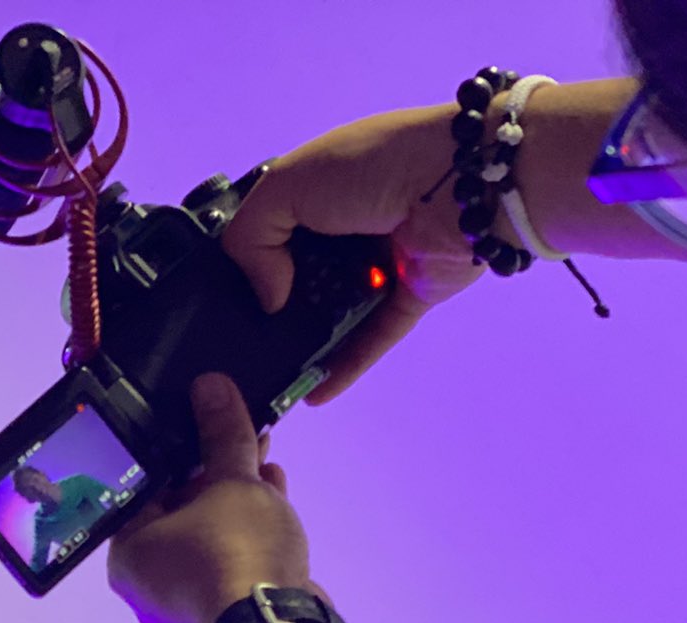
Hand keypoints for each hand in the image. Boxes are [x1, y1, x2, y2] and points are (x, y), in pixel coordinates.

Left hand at [107, 374, 312, 622]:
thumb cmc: (236, 558)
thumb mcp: (232, 480)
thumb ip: (222, 433)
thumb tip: (212, 387)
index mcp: (127, 552)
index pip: (144, 485)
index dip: (178, 448)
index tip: (203, 422)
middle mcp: (148, 581)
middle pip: (179, 510)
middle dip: (214, 470)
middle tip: (239, 437)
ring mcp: (186, 601)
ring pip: (208, 534)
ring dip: (238, 496)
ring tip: (263, 462)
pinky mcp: (223, 612)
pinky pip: (230, 559)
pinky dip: (249, 529)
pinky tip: (273, 495)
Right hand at [223, 107, 486, 403]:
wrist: (464, 180)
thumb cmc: (376, 164)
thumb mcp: (289, 184)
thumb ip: (252, 237)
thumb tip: (266, 299)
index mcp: (321, 187)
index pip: (273, 227)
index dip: (249, 258)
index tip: (221, 295)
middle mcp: (350, 224)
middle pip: (302, 275)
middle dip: (275, 306)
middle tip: (242, 342)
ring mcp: (381, 262)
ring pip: (336, 312)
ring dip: (308, 341)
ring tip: (272, 373)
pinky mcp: (411, 295)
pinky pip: (372, 340)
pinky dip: (345, 368)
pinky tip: (312, 394)